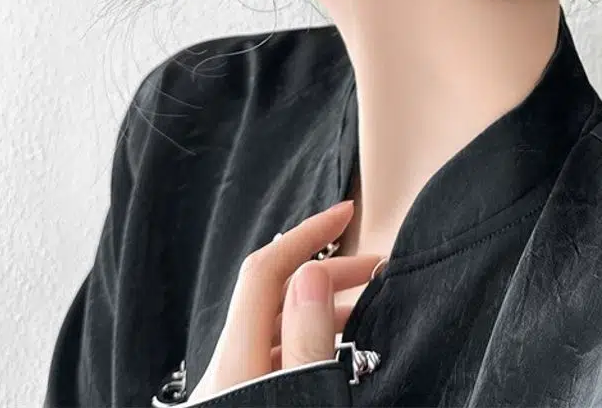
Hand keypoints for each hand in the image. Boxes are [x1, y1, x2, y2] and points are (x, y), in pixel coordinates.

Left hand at [187, 200, 384, 402]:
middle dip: (329, 271)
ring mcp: (231, 386)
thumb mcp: (305, 398)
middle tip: (375, 271)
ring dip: (324, 306)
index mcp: (235, 361)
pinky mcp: (242, 399)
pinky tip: (339, 347)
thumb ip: (307, 341)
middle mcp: (226, 369)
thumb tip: (312, 272)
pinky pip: (277, 352)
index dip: (307, 233)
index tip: (346, 213)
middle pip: (276, 295)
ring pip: (278, 325)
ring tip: (367, 309)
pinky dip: (311, 336)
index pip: (265, 270)